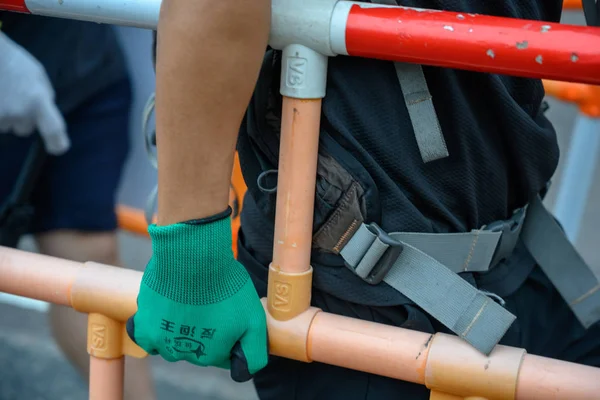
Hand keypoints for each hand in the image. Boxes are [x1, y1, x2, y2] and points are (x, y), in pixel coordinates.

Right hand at [0, 32, 69, 154]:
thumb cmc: (14, 61)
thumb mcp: (39, 76)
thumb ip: (44, 97)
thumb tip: (45, 114)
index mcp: (39, 101)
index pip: (54, 130)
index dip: (57, 143)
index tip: (57, 149)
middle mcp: (20, 111)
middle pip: (25, 129)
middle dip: (22, 119)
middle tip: (15, 99)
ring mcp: (0, 115)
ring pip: (6, 126)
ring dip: (4, 115)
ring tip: (2, 94)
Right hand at [126, 209, 267, 380]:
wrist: (193, 258)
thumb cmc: (225, 285)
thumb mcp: (254, 319)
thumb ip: (254, 351)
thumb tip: (245, 372)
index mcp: (212, 354)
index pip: (221, 354)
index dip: (228, 333)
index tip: (228, 313)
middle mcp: (185, 354)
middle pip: (196, 348)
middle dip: (204, 329)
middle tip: (209, 303)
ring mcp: (163, 342)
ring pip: (173, 343)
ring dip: (180, 327)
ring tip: (189, 301)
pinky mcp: (144, 327)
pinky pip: (148, 338)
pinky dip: (155, 330)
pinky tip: (166, 311)